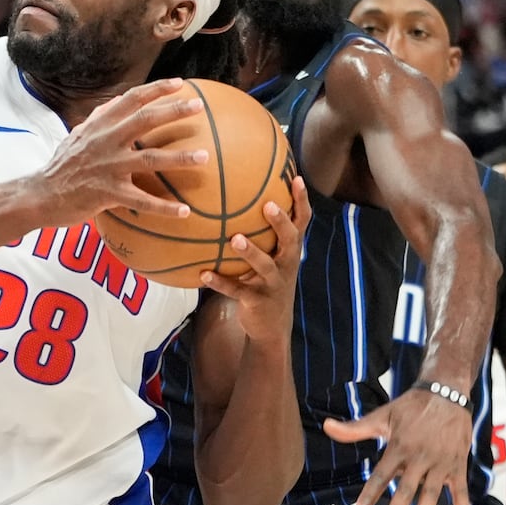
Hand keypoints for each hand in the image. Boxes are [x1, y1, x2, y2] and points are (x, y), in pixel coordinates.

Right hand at [33, 79, 207, 227]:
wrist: (40, 195)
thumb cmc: (62, 166)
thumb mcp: (77, 136)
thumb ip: (98, 120)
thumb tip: (114, 102)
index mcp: (99, 125)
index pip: (131, 99)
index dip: (156, 89)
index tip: (181, 84)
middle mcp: (106, 141)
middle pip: (145, 120)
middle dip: (174, 111)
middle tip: (199, 107)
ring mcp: (108, 167)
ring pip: (150, 159)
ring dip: (179, 158)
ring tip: (205, 157)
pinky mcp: (108, 193)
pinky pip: (142, 201)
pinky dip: (164, 208)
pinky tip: (185, 212)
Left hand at [198, 181, 309, 341]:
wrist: (271, 326)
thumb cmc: (266, 281)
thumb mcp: (272, 258)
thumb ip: (264, 234)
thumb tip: (239, 196)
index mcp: (290, 251)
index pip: (302, 222)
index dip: (301, 201)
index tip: (296, 178)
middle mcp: (286, 265)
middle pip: (289, 240)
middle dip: (280, 223)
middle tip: (268, 205)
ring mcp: (272, 284)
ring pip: (264, 266)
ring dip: (250, 252)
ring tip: (234, 239)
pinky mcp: (256, 301)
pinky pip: (236, 290)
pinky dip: (220, 282)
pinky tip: (203, 274)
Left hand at [321, 387, 472, 504]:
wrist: (447, 393)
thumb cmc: (410, 407)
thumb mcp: (382, 416)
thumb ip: (355, 428)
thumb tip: (326, 426)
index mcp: (399, 446)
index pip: (381, 475)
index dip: (370, 495)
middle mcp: (419, 457)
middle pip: (405, 489)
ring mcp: (440, 463)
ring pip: (432, 493)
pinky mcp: (458, 466)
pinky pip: (461, 491)